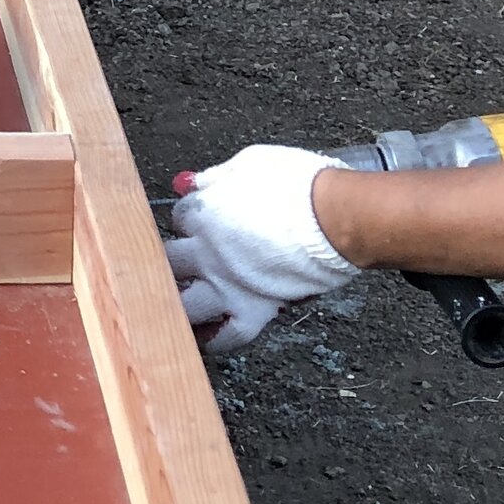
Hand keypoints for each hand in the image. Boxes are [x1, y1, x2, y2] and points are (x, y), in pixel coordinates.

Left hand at [167, 146, 355, 352]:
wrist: (333, 215)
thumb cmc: (299, 184)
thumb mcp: (251, 163)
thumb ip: (218, 176)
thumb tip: (196, 181)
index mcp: (204, 213)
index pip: (180, 218)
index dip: (189, 218)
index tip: (197, 220)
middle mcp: (207, 252)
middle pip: (171, 260)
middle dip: (173, 259)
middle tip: (180, 263)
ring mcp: (227, 284)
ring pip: (185, 303)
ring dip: (178, 304)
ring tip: (176, 306)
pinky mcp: (254, 309)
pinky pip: (228, 335)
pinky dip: (216, 340)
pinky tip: (208, 339)